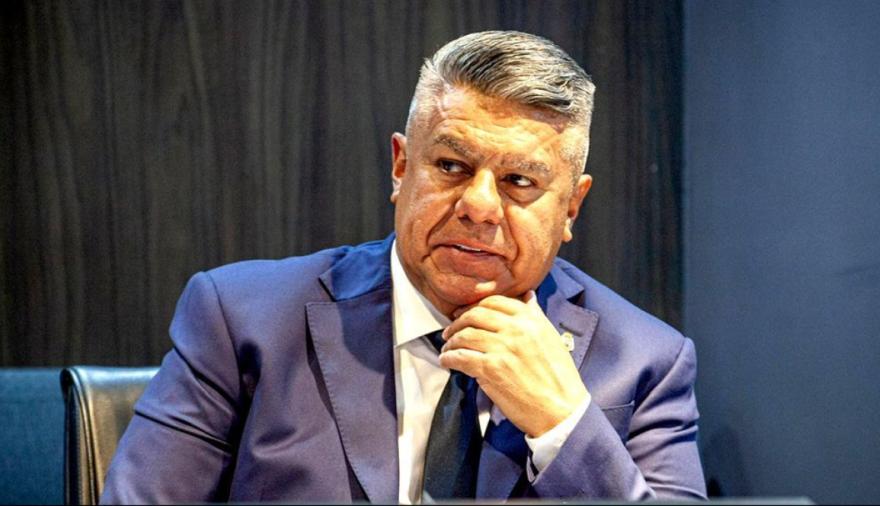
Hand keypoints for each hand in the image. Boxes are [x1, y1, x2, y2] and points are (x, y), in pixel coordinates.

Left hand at [439, 291, 588, 436]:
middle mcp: (516, 329)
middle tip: (450, 331)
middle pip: (476, 315)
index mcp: (531, 320)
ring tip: (447, 348)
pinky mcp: (491, 369)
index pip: (495, 302)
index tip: (465, 315)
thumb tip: (529, 297)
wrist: (561, 409)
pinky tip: (446, 361)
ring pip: (465, 335)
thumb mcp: (552, 339)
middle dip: (458, 322)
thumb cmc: (559, 378)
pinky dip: (449, 358)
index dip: (475, 307)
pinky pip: (461, 357)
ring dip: (451, 341)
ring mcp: (502, 348)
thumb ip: (536, 317)